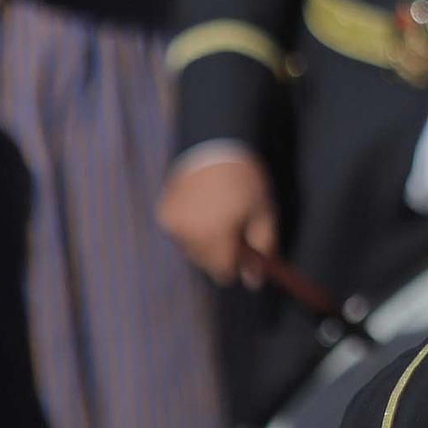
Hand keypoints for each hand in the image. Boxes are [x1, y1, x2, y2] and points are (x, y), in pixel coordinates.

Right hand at [157, 150, 279, 284]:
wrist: (215, 146)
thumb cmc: (246, 181)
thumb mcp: (264, 214)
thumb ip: (262, 250)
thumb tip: (254, 282)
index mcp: (215, 236)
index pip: (224, 273)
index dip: (238, 264)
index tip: (245, 249)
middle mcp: (189, 235)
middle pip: (206, 264)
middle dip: (221, 253)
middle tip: (233, 226)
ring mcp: (173, 225)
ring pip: (192, 250)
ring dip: (205, 242)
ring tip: (217, 213)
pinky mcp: (163, 214)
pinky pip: (180, 234)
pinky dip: (191, 228)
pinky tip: (202, 207)